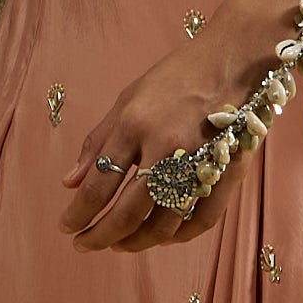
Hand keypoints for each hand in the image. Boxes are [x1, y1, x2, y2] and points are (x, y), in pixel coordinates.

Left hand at [56, 0, 302, 253]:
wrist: (236, 57)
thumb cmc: (178, 75)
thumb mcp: (128, 98)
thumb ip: (98, 141)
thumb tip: (69, 183)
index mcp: (134, 124)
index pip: (98, 184)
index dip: (78, 213)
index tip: (66, 227)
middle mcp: (164, 146)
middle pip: (127, 212)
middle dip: (100, 236)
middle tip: (85, 245)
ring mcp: (198, 162)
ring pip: (163, 224)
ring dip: (136, 242)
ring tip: (120, 244)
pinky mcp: (225, 172)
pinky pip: (199, 221)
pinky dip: (177, 237)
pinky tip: (160, 238)